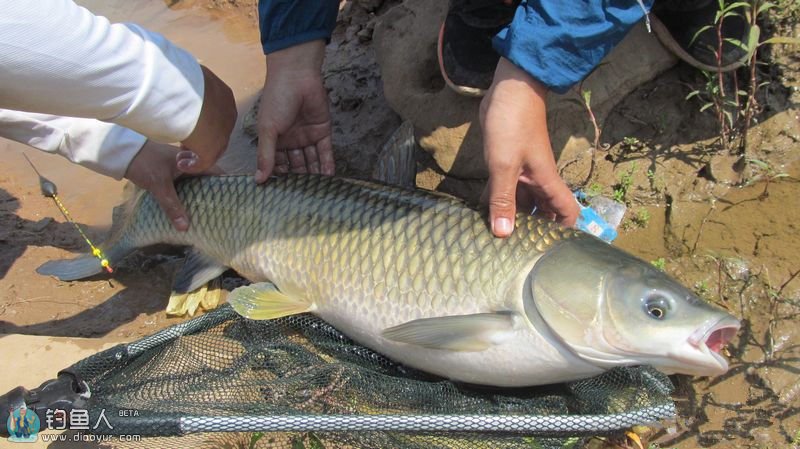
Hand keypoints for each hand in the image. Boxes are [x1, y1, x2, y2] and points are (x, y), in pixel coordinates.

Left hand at [125, 140, 219, 230]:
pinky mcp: (171, 170)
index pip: (216, 171)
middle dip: (214, 192)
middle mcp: (189, 161)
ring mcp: (180, 165)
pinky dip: (189, 191)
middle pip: (207, 177)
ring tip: (208, 210)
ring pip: (196, 180)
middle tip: (221, 209)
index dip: (226, 184)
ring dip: (200, 193)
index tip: (233, 199)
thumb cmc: (145, 163)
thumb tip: (185, 227)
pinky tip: (189, 203)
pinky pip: (185, 182)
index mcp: (192, 160)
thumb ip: (172, 206)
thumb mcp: (159, 185)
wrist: (122, 152)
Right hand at [177, 65, 236, 173]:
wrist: (178, 91)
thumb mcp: (188, 79)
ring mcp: (222, 133)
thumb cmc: (177, 80)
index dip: (205, 123)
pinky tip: (181, 164)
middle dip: (202, 140)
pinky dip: (194, 165)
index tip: (190, 126)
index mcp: (224, 96)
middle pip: (218, 133)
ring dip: (198, 155)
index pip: (219, 115)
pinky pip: (204, 162)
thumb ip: (188, 85)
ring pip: (213, 149)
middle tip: (185, 146)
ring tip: (182, 157)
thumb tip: (176, 82)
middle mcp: (228, 115)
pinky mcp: (212, 149)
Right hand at [255, 40, 334, 182]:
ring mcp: (307, 136)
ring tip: (319, 193)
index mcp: (274, 140)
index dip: (279, 177)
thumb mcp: (268, 130)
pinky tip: (329, 179)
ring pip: (312, 160)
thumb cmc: (277, 100)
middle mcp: (291, 140)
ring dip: (315, 175)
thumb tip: (258, 180)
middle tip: (304, 199)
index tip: (282, 196)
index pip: (277, 164)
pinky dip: (327, 164)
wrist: (297, 76)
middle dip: (300, 179)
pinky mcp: (322, 131)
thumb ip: (265, 155)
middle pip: (296, 164)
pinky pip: (325, 151)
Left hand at [480, 58, 579, 237]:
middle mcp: (537, 180)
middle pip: (541, 212)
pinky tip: (480, 215)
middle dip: (532, 230)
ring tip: (496, 241)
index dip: (565, 230)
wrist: (509, 89)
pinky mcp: (505, 163)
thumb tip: (502, 234)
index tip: (553, 250)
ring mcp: (521, 172)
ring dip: (510, 217)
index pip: (566, 212)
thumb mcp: (504, 165)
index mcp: (545, 181)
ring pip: (520, 202)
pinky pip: (503, 189)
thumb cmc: (513, 125)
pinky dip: (494, 201)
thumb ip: (503, 199)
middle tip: (515, 253)